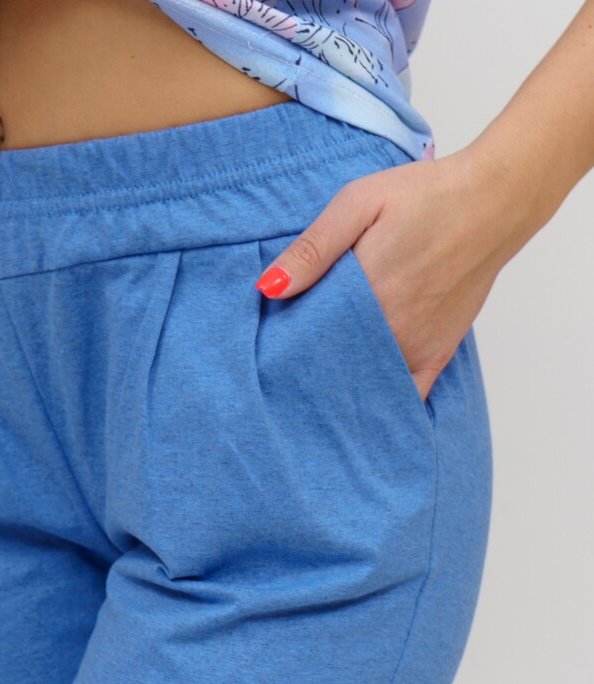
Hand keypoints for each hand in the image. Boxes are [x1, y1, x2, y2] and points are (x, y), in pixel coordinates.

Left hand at [253, 147, 525, 402]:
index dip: (283, 346)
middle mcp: (388, 331)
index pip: (305, 339)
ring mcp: (415, 347)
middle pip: (331, 366)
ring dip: (340, 389)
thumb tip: (268, 288)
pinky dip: (385, 405)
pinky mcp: (437, 354)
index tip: (268, 348)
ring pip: (364, 384)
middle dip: (307, 369)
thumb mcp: (358, 202)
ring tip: (316, 385)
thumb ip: (313, 248)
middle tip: (285, 369)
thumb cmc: (424, 195)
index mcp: (363, 296)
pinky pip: (408, 396)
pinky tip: (364, 411)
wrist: (492, 201)